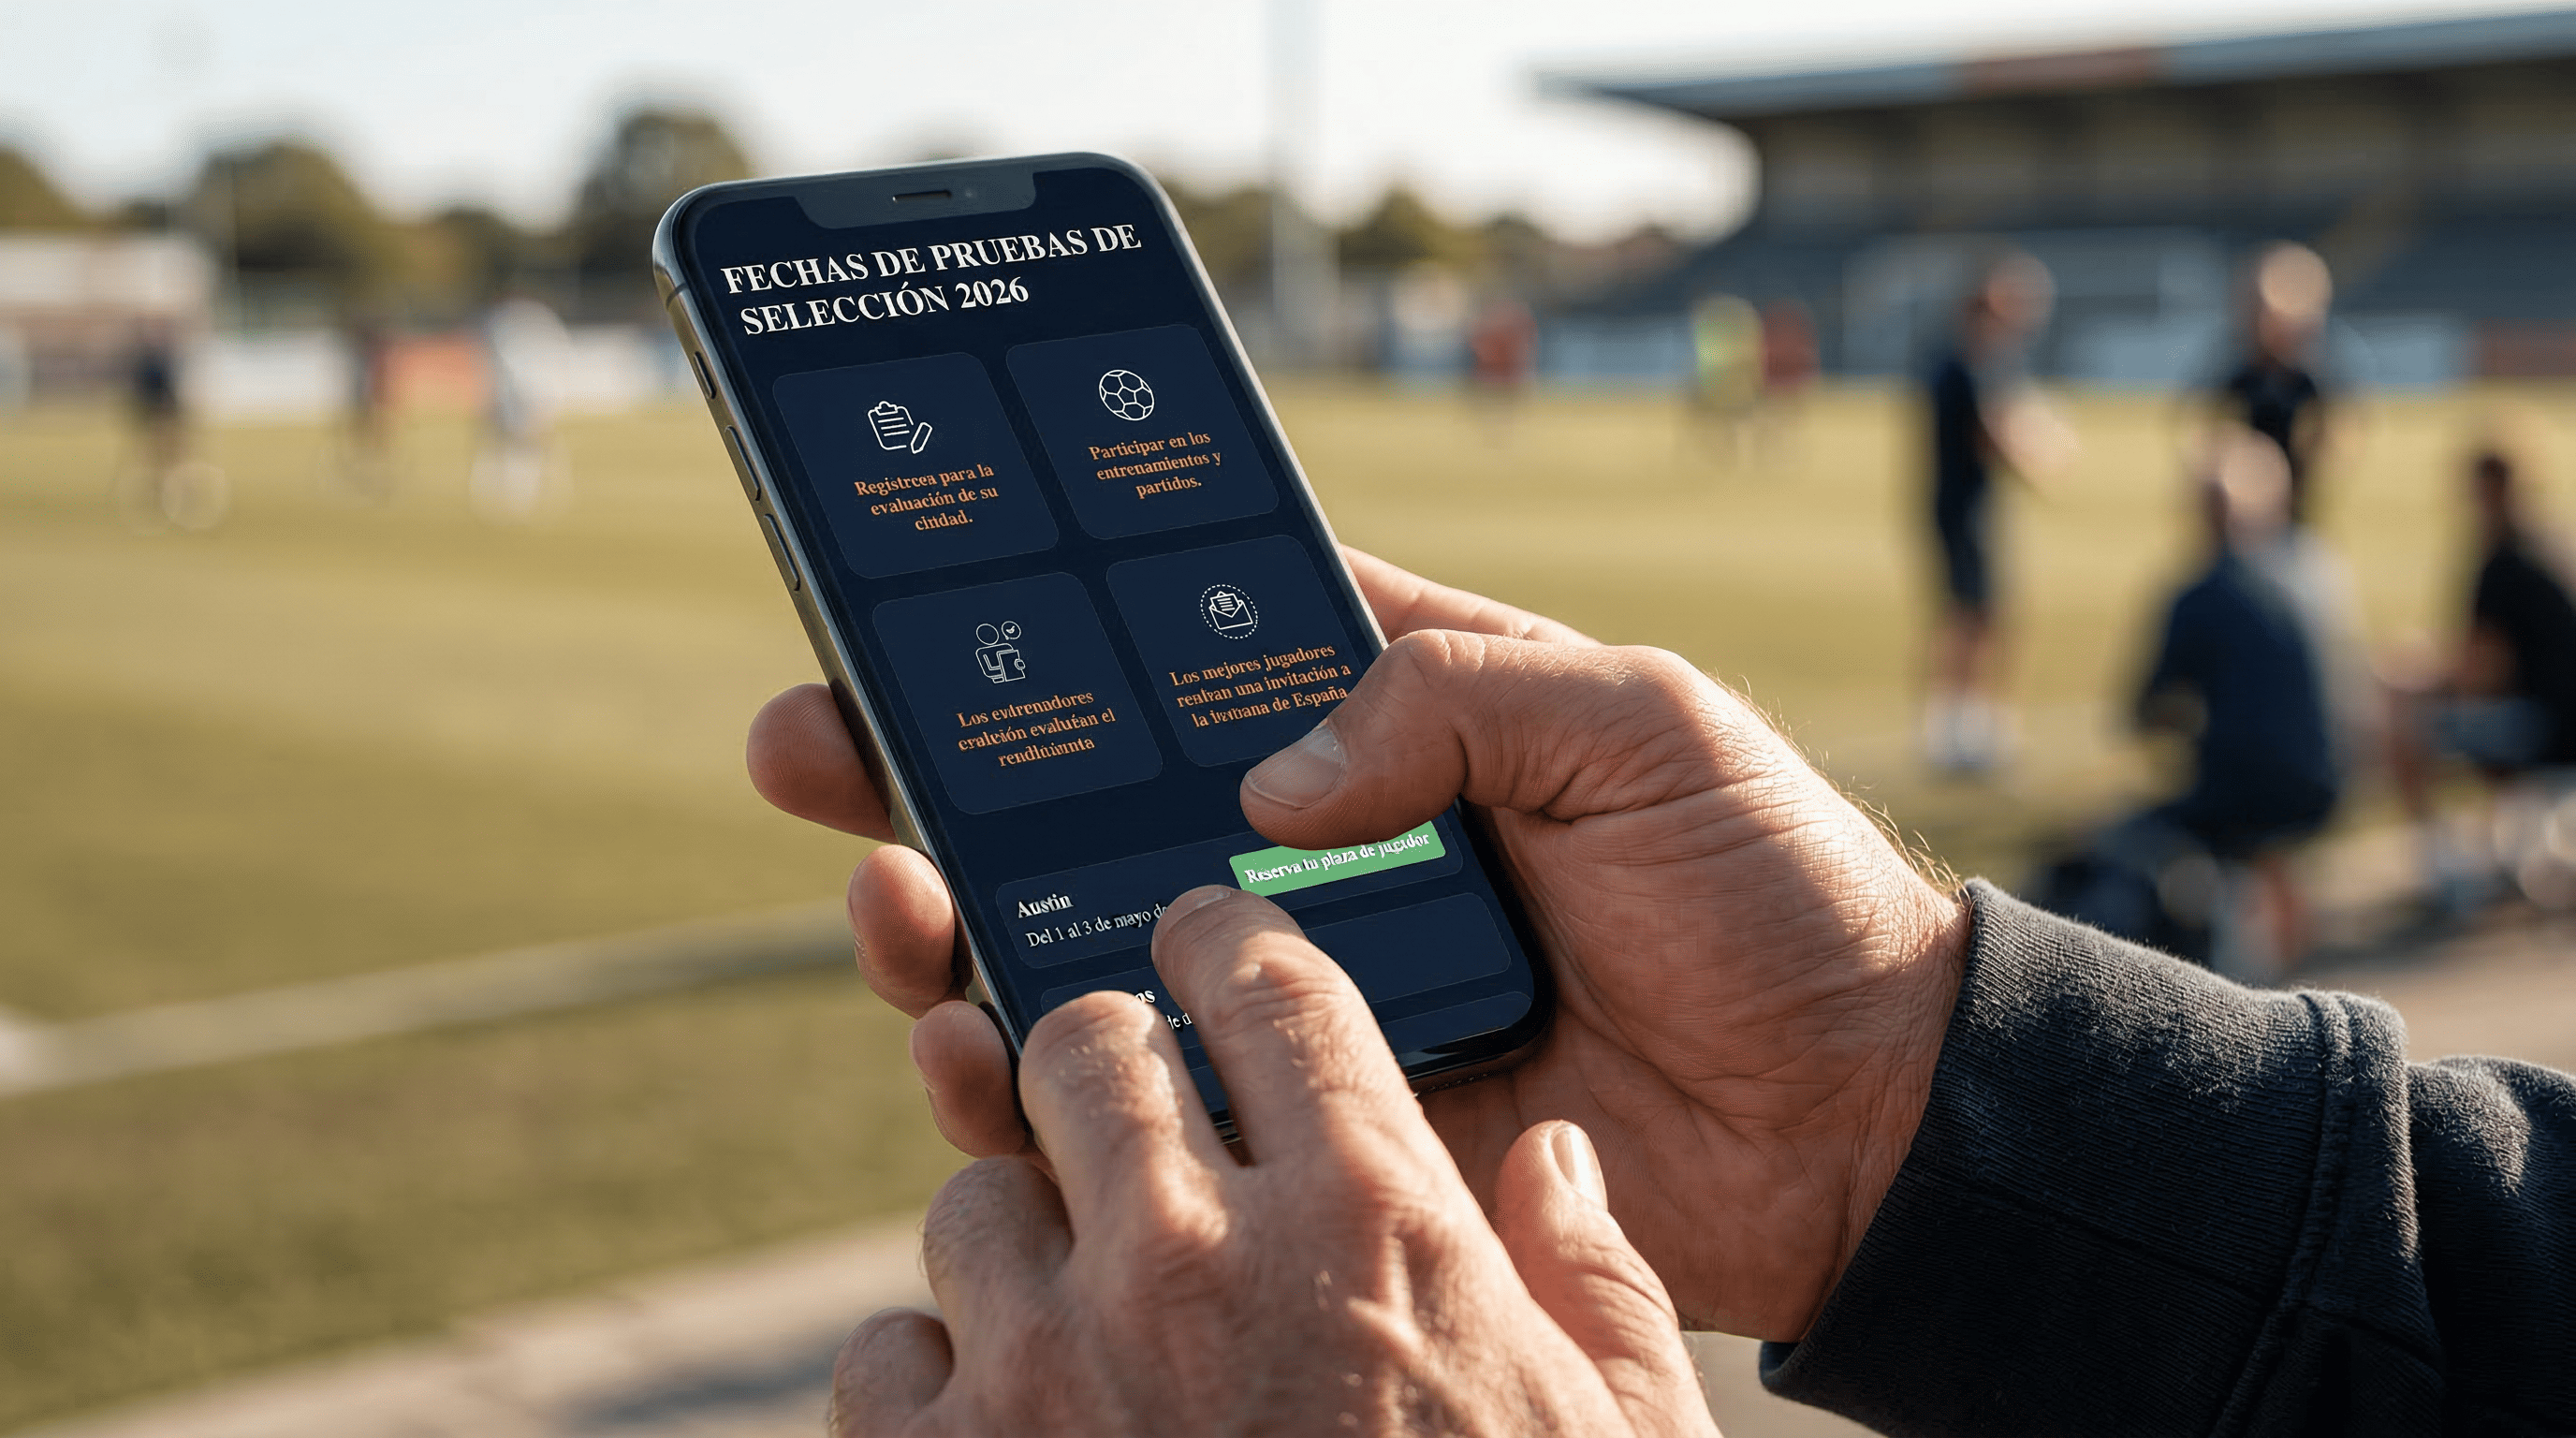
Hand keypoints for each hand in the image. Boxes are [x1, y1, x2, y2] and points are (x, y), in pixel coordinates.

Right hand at [751, 548, 1967, 1338]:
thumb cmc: (1770, 884)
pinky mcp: (1307, 1124)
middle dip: (931, 774)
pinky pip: (1146, 1105)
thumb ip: (1455, 697)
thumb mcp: (1641, 720)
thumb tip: (1265, 782)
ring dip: (950, 928)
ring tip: (892, 906)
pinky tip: (973, 1050)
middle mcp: (1309, 852)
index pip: (1179, 653)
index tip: (912, 599)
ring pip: (1077, 954)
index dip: (1049, 624)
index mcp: (1386, 720)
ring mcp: (1294, 992)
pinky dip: (1039, 1087)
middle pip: (1081, 801)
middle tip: (820, 751)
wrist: (1858, 1111)